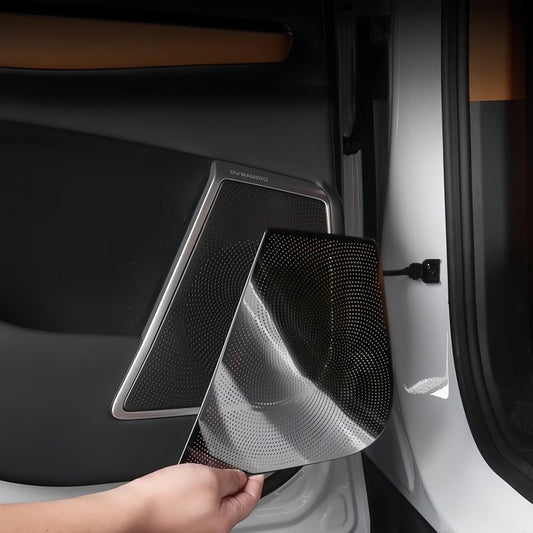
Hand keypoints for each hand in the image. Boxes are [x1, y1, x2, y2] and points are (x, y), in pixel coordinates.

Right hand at [115, 464, 263, 532]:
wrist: (133, 510)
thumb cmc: (166, 499)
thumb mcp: (209, 479)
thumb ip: (231, 478)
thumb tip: (240, 478)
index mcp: (223, 523)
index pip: (250, 501)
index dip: (256, 483)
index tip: (258, 474)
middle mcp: (210, 531)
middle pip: (232, 504)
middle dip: (234, 483)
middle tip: (232, 467)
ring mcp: (193, 528)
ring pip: (213, 504)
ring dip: (214, 486)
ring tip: (206, 470)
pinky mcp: (178, 523)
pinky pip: (197, 505)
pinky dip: (198, 491)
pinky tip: (189, 480)